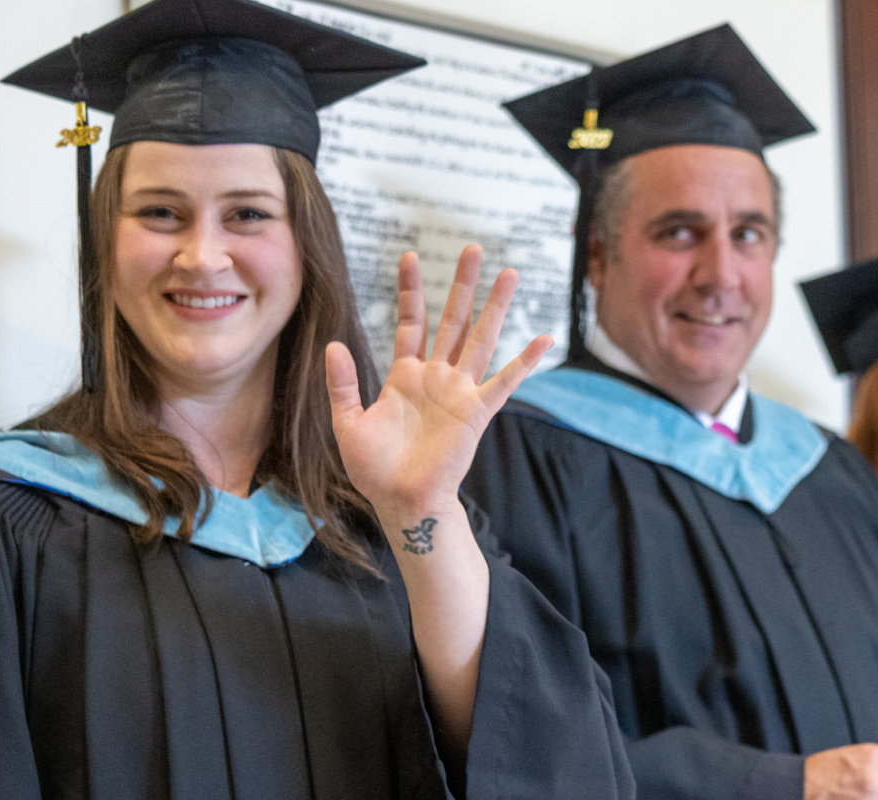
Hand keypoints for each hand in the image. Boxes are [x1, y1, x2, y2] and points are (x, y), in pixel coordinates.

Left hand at [326, 245, 553, 513]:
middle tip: (472, 248)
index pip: (411, 321)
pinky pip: (504, 382)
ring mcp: (459, 391)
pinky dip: (524, 362)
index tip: (409, 255)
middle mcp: (436, 376)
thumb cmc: (374, 469)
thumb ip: (343, 384)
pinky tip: (543, 339)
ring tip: (509, 274)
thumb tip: (334, 344)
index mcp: (405, 375)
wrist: (401, 501)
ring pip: (480, 339)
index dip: (409, 289)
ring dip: (495, 307)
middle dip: (461, 284)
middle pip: (452, 319)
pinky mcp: (476, 412)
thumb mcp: (348, 423)